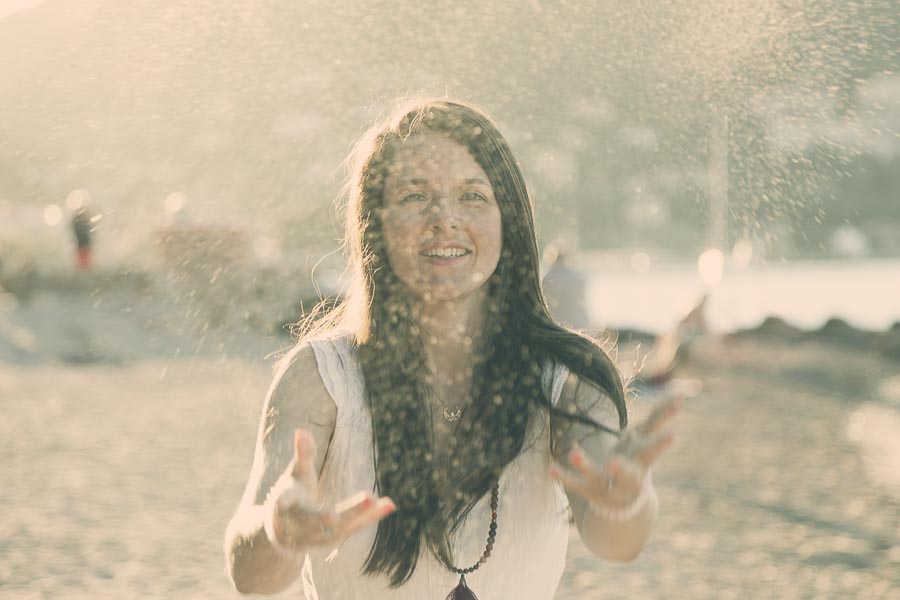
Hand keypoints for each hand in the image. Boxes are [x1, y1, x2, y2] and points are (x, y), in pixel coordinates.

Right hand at [269, 428, 394, 550]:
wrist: (283, 537)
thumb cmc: (291, 498)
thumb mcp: (294, 477)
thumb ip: (302, 456)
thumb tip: (301, 430)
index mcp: (286, 507)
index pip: (283, 503)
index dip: (283, 502)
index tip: (281, 501)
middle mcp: (301, 527)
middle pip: (319, 521)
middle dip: (336, 514)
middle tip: (358, 502)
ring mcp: (317, 538)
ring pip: (342, 527)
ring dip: (363, 515)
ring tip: (385, 503)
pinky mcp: (334, 541)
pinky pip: (354, 528)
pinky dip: (371, 517)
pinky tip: (389, 505)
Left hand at [550, 394, 683, 509]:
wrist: (624, 505)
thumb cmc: (636, 462)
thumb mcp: (645, 441)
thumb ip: (660, 419)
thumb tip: (682, 396)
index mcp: (642, 463)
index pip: (653, 451)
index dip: (662, 443)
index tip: (674, 435)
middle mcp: (627, 478)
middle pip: (627, 475)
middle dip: (621, 469)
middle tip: (613, 462)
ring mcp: (608, 487)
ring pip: (596, 478)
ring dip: (585, 465)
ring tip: (573, 452)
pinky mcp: (590, 491)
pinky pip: (576, 484)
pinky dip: (564, 477)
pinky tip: (550, 469)